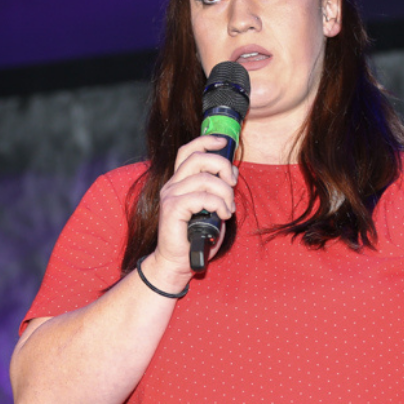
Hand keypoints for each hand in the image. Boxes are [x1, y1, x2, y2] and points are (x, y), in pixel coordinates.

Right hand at [149, 135, 237, 287]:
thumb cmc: (195, 238)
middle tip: (233, 183)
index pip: (189, 150)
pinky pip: (202, 197)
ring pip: (205, 179)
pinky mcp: (172, 208)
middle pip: (198, 158)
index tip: (224, 142)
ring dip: (225, 193)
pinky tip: (223, 215)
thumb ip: (217, 191)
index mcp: (179, 181)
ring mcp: (171, 195)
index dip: (206, 141)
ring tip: (229, 210)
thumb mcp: (211, 209)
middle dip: (222, 166)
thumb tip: (231, 174)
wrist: (177, 263)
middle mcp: (172, 184)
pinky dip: (218, 204)